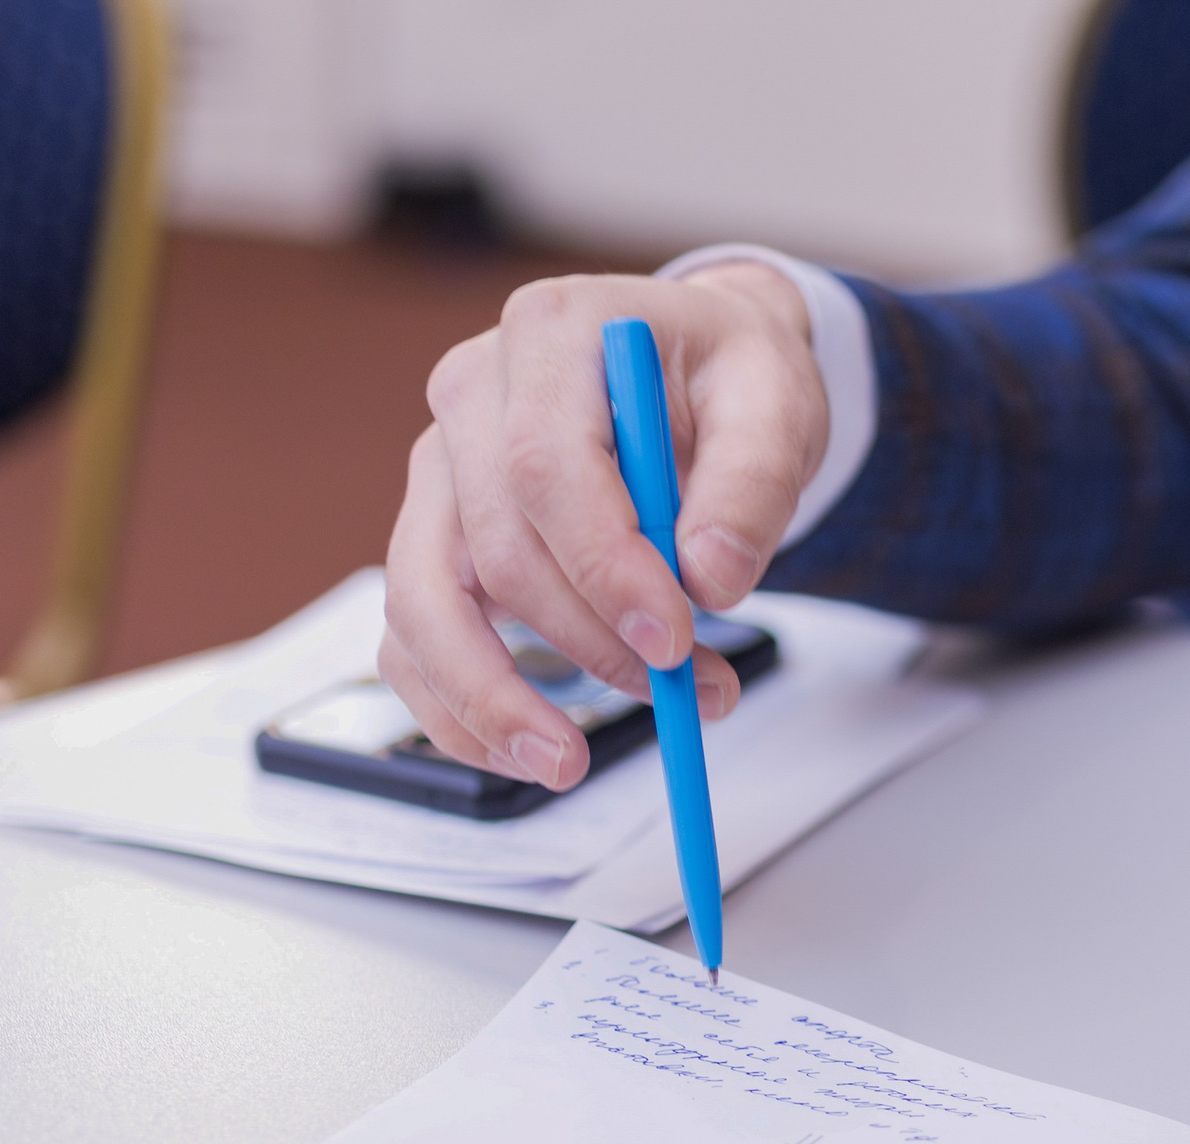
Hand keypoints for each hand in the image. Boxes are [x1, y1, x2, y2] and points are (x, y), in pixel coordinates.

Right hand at [378, 263, 826, 790]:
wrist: (697, 374)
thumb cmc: (729, 380)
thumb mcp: (778, 403)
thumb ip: (755, 483)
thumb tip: (711, 579)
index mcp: (550, 333)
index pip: (543, 463)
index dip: (603, 565)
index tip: (675, 638)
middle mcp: (472, 396)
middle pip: (493, 544)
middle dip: (583, 640)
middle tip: (680, 691)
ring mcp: (440, 472)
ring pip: (423, 600)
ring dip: (491, 698)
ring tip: (566, 765)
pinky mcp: (434, 538)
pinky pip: (410, 636)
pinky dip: (454, 707)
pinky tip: (519, 753)